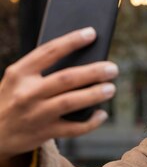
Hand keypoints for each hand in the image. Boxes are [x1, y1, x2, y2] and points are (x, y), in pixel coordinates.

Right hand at [0, 27, 117, 161]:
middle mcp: (27, 92)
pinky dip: (91, 122)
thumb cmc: (13, 100)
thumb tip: (82, 62)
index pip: (49, 51)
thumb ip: (41, 71)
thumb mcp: (17, 81)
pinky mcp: (44, 133)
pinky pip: (73, 128)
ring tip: (111, 89)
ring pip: (71, 102)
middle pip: (66, 78)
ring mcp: (36, 114)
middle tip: (112, 68)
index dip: (72, 41)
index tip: (92, 33)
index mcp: (19, 73)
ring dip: (95, 94)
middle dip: (93, 72)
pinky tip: (101, 114)